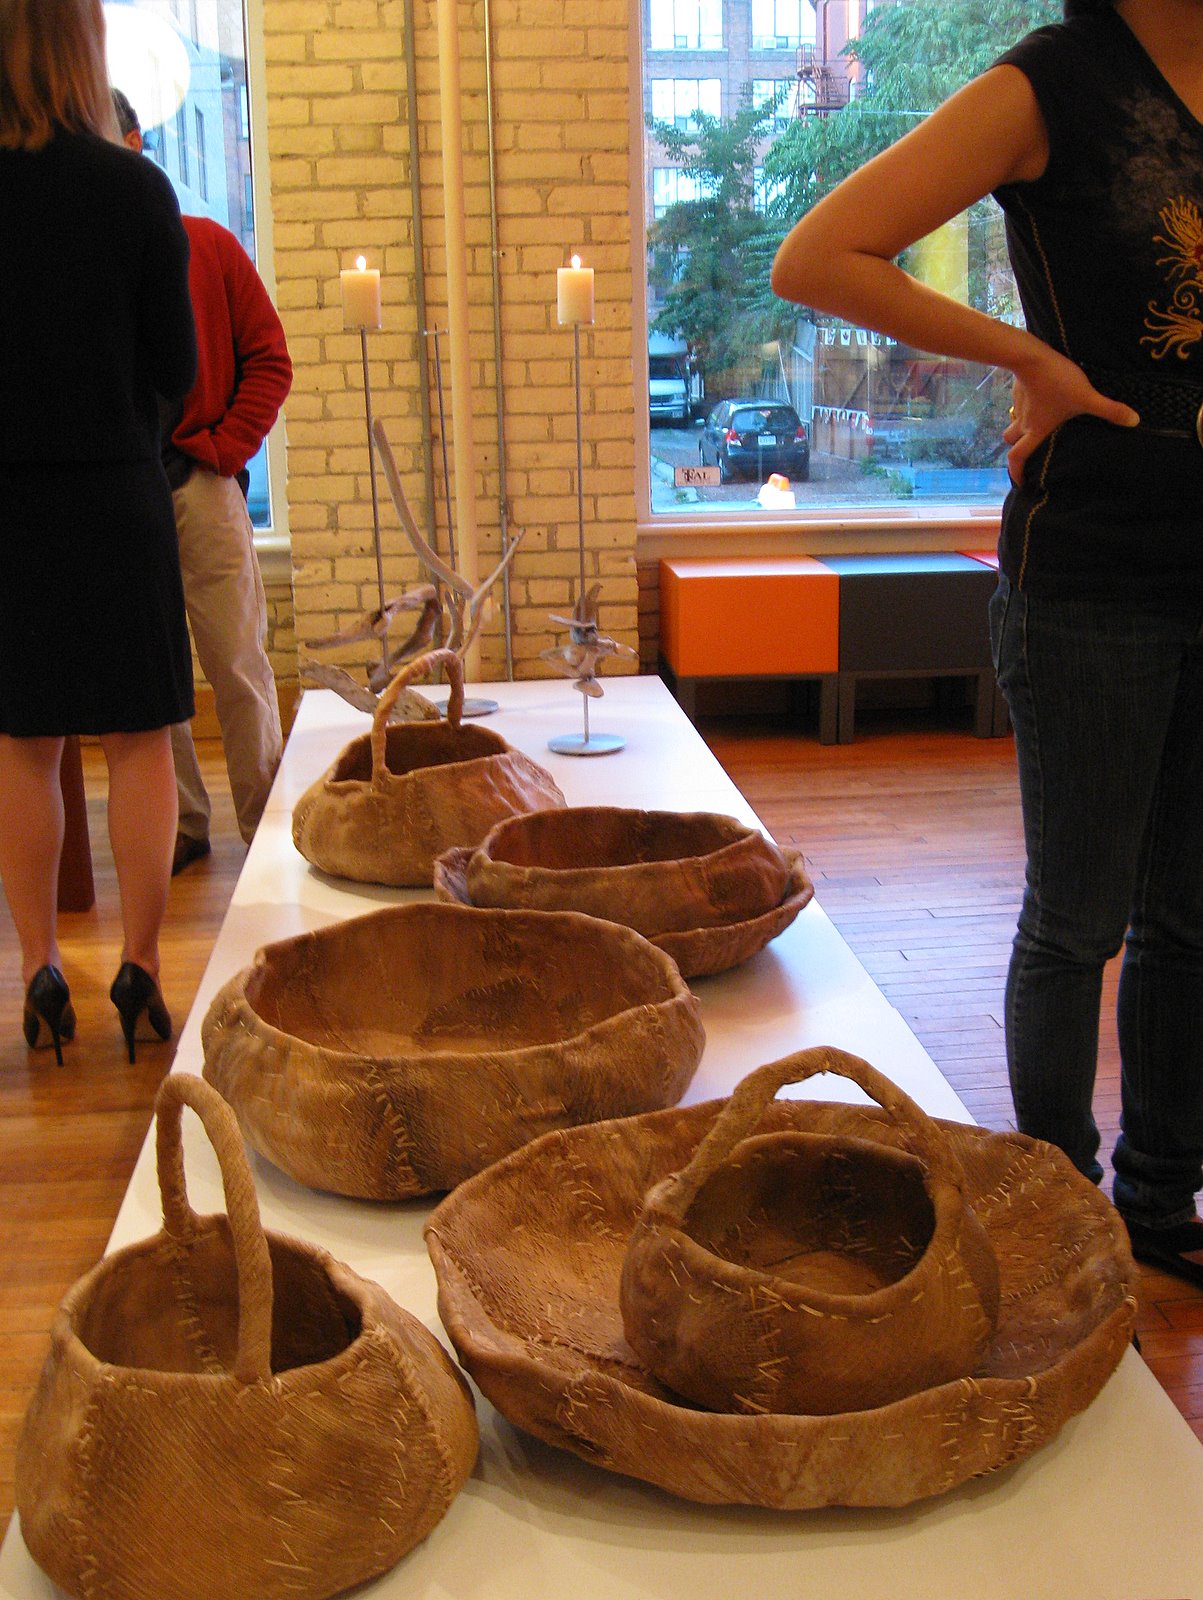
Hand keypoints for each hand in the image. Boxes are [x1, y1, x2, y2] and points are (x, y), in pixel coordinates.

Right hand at [1004, 351, 1139, 481]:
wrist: (1031, 356)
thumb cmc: (1056, 382)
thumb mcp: (1086, 397)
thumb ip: (1109, 410)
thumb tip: (1134, 422)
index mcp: (1036, 431)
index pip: (1017, 458)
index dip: (1016, 472)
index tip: (1020, 482)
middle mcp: (1024, 422)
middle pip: (1010, 441)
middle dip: (1015, 447)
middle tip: (1026, 450)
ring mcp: (1019, 405)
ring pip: (1013, 422)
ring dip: (1020, 427)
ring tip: (1033, 425)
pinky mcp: (1018, 389)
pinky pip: (1019, 404)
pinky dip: (1026, 406)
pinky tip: (1038, 399)